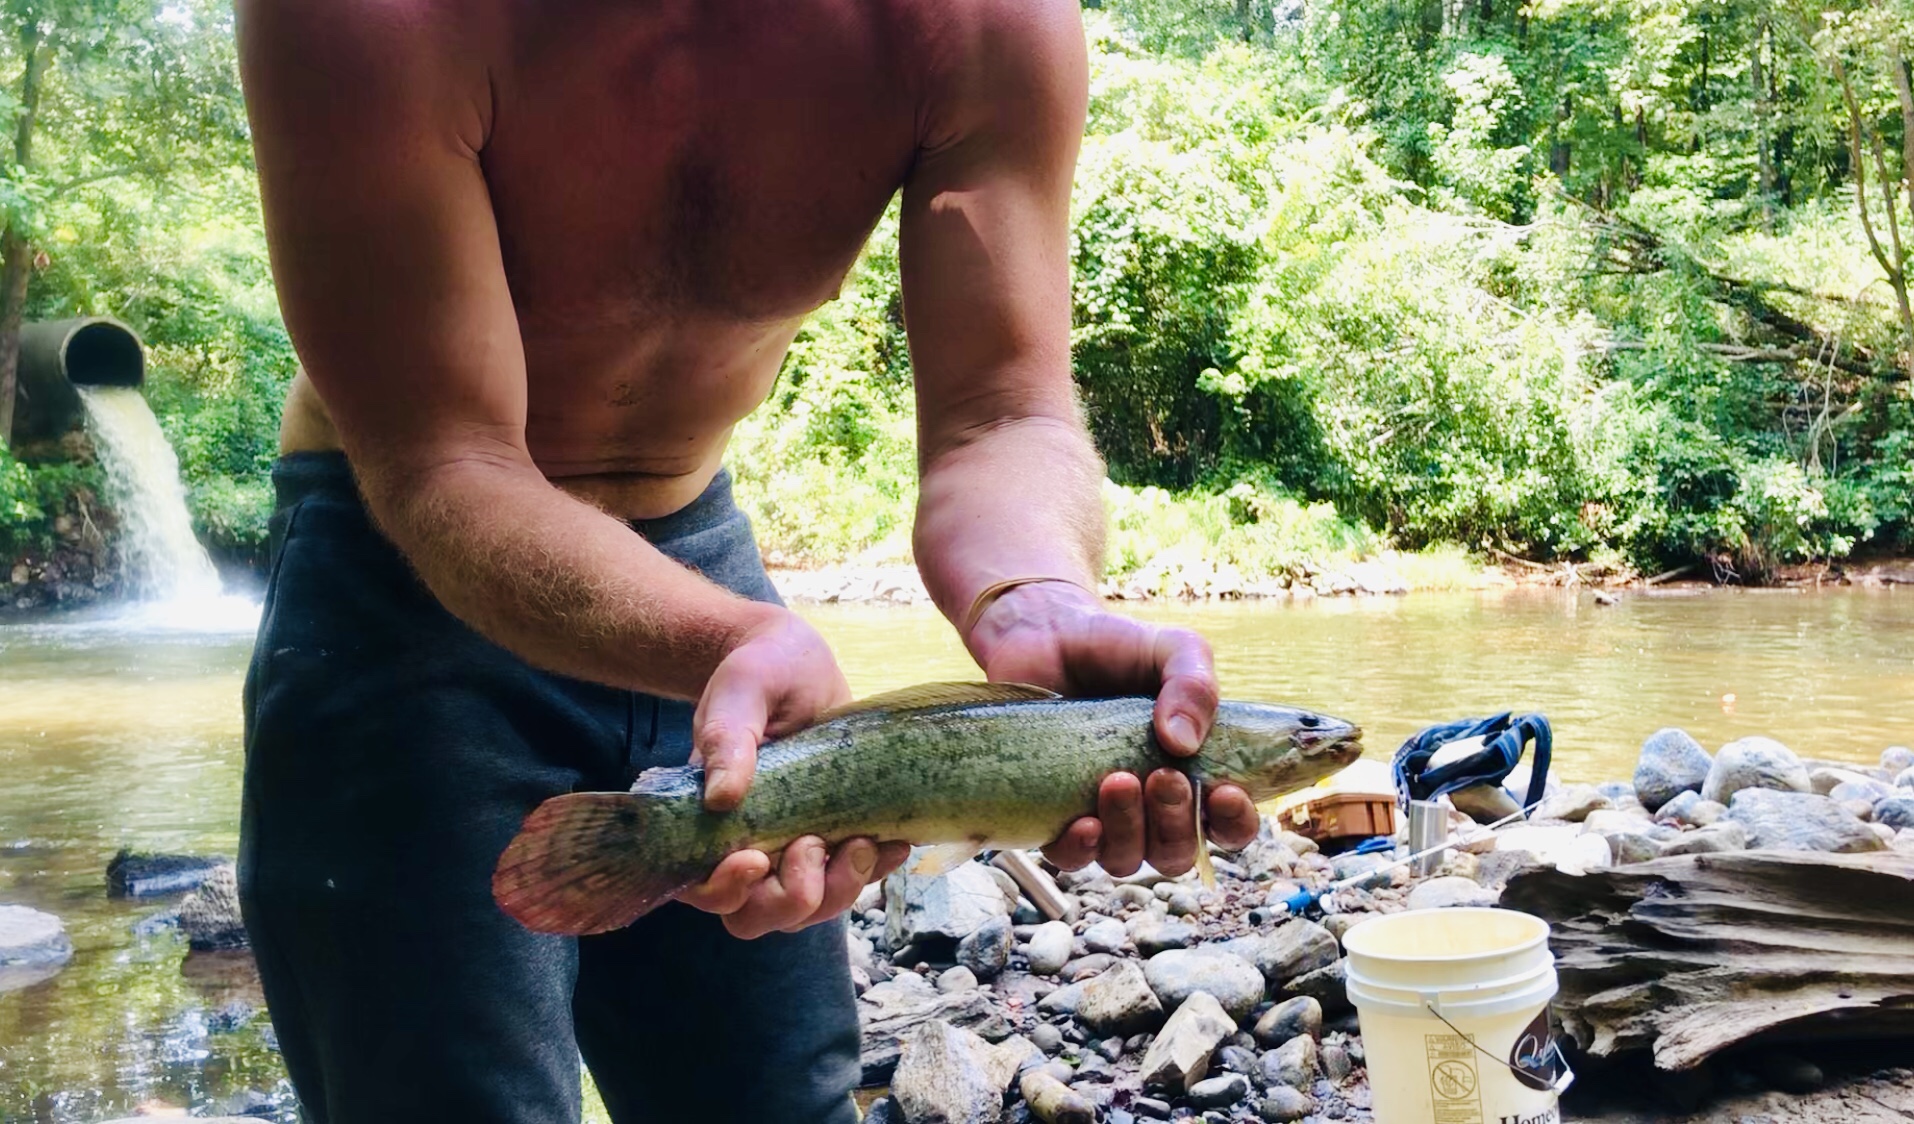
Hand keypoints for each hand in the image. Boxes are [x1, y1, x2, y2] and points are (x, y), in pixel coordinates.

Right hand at [681, 607, 910, 937]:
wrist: (798, 661)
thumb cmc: (757, 672)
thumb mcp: (741, 691)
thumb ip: (727, 737)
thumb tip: (721, 796)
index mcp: (706, 823)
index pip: (704, 888)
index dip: (727, 890)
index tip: (755, 859)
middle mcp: (746, 846)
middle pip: (760, 914)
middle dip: (794, 898)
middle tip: (816, 844)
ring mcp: (792, 847)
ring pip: (810, 908)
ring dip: (839, 889)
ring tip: (863, 844)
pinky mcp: (834, 836)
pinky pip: (852, 878)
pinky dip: (874, 871)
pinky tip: (894, 843)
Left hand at [967, 581, 1260, 876]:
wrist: (1044, 634)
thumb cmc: (1118, 648)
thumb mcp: (1171, 650)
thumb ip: (1194, 685)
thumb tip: (1183, 742)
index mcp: (1194, 773)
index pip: (1229, 825)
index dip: (1234, 823)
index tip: (1223, 792)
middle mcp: (1151, 806)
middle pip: (1176, 852)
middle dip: (1176, 823)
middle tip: (1162, 776)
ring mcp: (1103, 815)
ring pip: (1126, 859)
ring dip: (1129, 832)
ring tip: (1117, 780)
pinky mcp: (1053, 816)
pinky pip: (1070, 857)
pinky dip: (1081, 849)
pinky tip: (1083, 822)